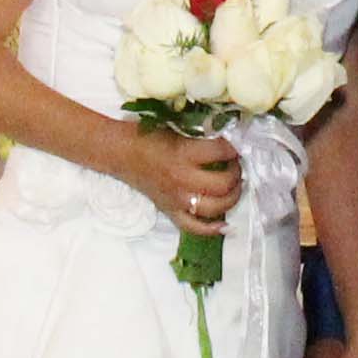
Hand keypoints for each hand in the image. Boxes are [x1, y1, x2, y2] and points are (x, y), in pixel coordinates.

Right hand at [122, 126, 243, 233]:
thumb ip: (201, 136)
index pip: (221, 152)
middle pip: (223, 184)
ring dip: (232, 198)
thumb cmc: (147, 137)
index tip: (236, 146)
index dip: (234, 148)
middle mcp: (182, 179)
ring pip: (215, 208)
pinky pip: (195, 227)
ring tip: (233, 187)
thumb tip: (227, 140)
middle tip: (236, 166)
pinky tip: (224, 224)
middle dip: (236, 174)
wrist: (120, 153)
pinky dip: (212, 228)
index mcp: (183, 154)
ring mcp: (177, 199)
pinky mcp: (170, 212)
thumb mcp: (176, 129)